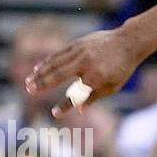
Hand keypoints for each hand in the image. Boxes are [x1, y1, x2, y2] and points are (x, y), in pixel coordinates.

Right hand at [25, 29, 143, 117]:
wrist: (127, 42)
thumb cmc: (121, 68)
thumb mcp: (113, 86)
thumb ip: (95, 96)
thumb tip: (80, 109)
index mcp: (97, 76)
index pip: (78, 94)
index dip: (66, 105)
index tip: (55, 114)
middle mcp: (86, 62)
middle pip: (59, 74)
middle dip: (43, 83)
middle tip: (29, 91)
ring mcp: (80, 51)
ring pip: (55, 63)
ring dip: (40, 73)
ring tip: (28, 82)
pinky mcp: (77, 43)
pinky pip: (58, 54)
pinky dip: (47, 62)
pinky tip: (38, 69)